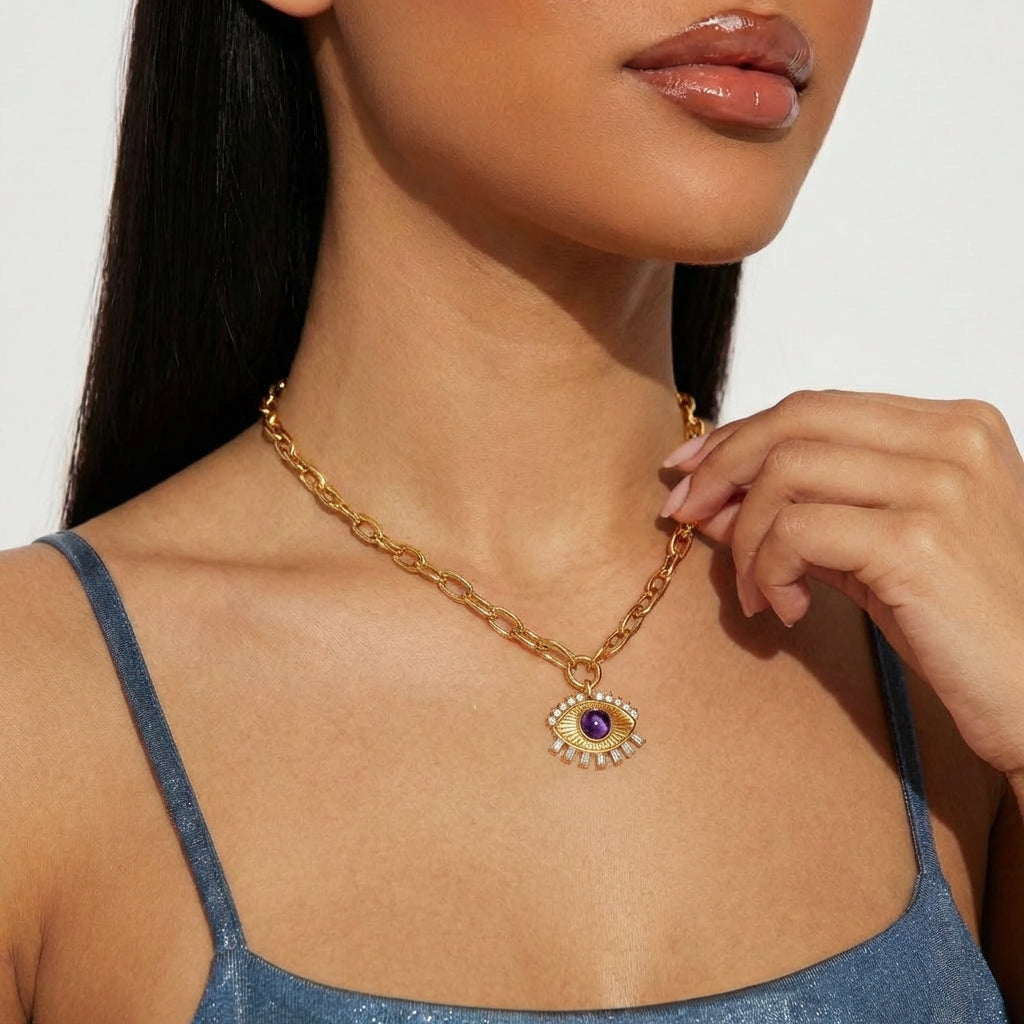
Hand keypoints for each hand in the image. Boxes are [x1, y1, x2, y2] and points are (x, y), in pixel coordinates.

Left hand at [660, 389, 1023, 776]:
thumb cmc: (958, 624)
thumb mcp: (877, 549)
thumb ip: (805, 511)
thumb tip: (707, 494)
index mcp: (952, 427)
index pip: (816, 407)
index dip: (740, 435)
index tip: (691, 470)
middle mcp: (952, 440)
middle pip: (795, 422)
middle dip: (722, 467)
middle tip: (685, 514)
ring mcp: (941, 486)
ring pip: (786, 474)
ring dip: (745, 535)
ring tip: (753, 590)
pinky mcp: (919, 542)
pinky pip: (796, 533)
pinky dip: (767, 570)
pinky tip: (788, 610)